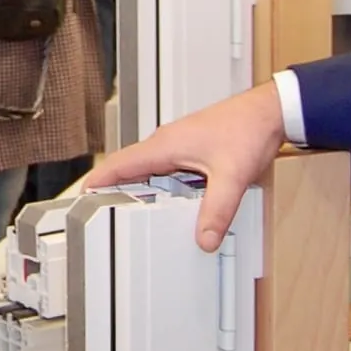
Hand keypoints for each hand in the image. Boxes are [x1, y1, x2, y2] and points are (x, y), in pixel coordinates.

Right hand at [85, 83, 287, 251]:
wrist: (269, 112)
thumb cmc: (248, 129)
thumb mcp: (232, 177)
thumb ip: (217, 211)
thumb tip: (204, 238)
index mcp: (166, 145)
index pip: (120, 164)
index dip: (98, 180)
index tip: (81, 196)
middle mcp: (167, 142)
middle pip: (129, 168)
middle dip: (113, 189)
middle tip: (100, 212)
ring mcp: (179, 144)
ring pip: (148, 169)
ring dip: (137, 188)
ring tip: (128, 211)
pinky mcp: (191, 148)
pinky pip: (164, 169)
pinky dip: (158, 185)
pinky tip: (167, 201)